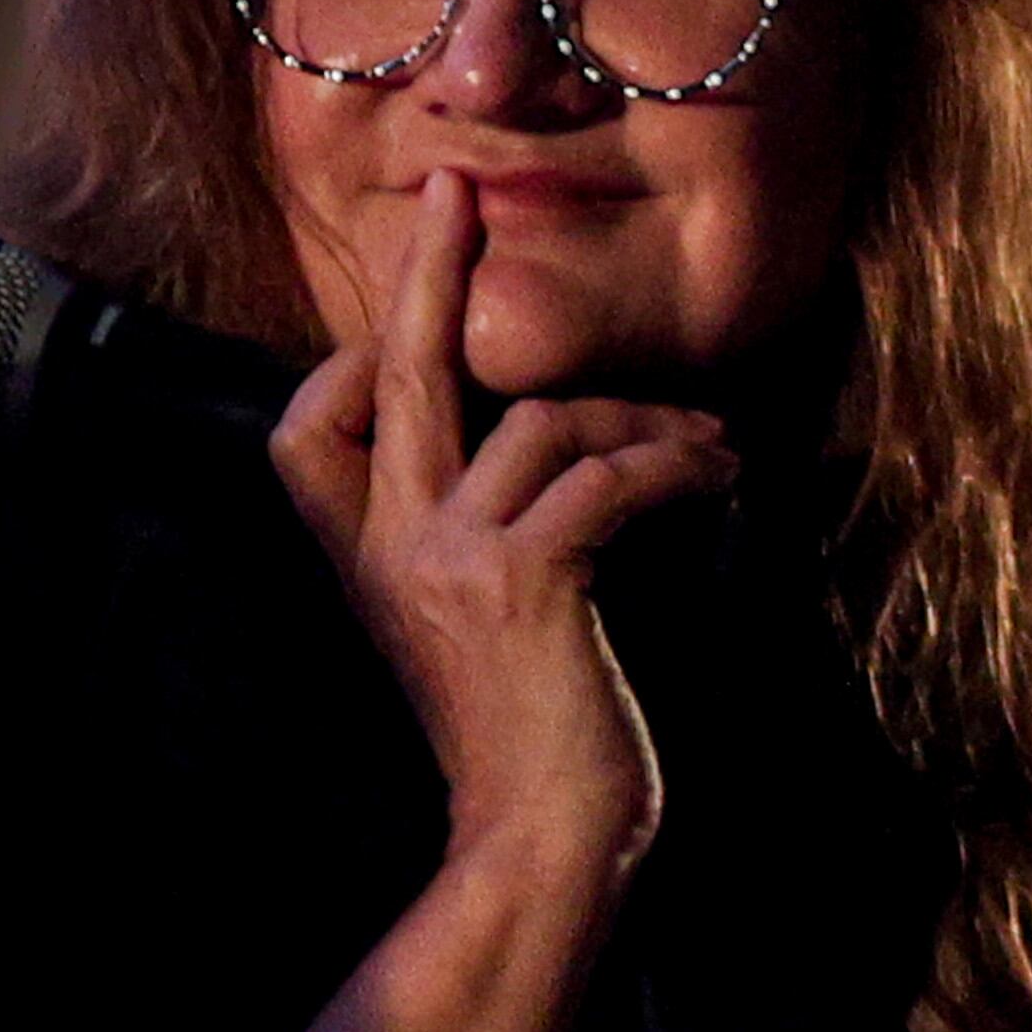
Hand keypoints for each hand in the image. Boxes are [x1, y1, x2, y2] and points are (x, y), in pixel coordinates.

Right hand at [268, 169, 736, 860]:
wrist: (543, 843)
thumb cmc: (528, 739)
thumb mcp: (468, 628)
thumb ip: (466, 541)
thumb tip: (527, 445)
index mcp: (365, 562)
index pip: (309, 428)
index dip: (358, 366)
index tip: (422, 343)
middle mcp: (390, 550)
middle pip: (399, 376)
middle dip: (430, 272)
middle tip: (457, 189)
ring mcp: (449, 562)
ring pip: (545, 423)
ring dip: (645, 421)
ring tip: (711, 445)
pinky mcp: (523, 582)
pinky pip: (607, 475)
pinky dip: (678, 464)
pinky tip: (722, 474)